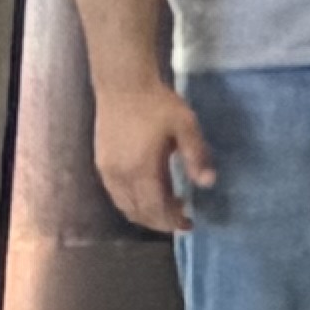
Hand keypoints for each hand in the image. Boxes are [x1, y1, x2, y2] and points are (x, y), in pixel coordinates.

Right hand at [93, 80, 214, 236]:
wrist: (123, 86)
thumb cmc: (158, 104)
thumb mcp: (186, 126)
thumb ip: (197, 156)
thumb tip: (208, 184)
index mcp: (142, 169)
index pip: (155, 208)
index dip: (171, 221)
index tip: (189, 224)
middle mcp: (120, 177)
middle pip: (139, 212)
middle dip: (160, 221)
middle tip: (181, 219)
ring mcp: (107, 172)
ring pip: (125, 206)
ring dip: (146, 213)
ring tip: (169, 207)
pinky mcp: (102, 165)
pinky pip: (116, 195)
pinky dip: (132, 203)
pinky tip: (148, 194)